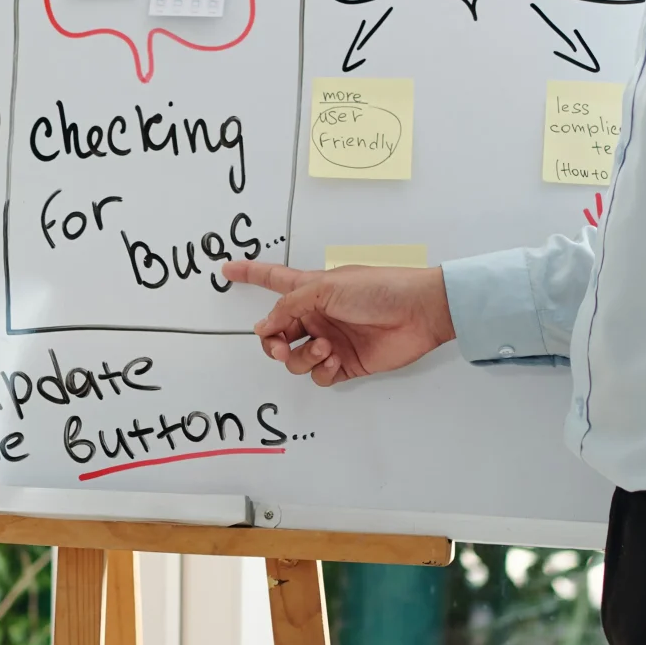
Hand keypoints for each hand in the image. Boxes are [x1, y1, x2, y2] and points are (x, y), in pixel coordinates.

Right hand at [227, 260, 455, 386]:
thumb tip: (266, 326)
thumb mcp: (325, 288)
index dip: (249, 273)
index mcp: (310, 291)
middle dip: (273, 343)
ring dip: (302, 356)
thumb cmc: (379, 289)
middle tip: (281, 345)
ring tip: (324, 348)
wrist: (419, 312)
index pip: (272, 280)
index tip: (226, 269)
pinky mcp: (345, 363)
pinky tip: (334, 359)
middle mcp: (316, 316)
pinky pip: (318, 375)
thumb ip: (289, 305)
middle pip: (276, 334)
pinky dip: (321, 370)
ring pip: (294, 359)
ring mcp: (330, 340)